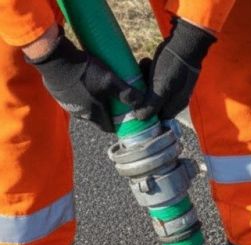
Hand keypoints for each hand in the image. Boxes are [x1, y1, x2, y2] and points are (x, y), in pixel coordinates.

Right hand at [26, 28, 145, 132]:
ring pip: (84, 108)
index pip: (108, 127)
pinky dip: (79, 94)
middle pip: (96, 117)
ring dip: (91, 102)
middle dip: (105, 111)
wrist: (53, 57)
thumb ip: (126, 92)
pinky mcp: (57, 94)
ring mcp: (66, 104)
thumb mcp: (110, 80)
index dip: (117, 123)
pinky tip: (83, 82)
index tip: (123, 116)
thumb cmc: (83, 71)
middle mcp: (79, 114)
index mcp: (93, 115)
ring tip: (98, 89)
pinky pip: (72, 98)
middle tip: (113, 100)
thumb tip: (142, 103)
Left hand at [136, 18, 215, 120]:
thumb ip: (152, 105)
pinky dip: (148, 71)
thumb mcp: (161, 87)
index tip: (135, 103)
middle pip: (154, 104)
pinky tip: (147, 61)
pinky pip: (155, 78)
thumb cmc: (174, 67)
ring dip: (144, 80)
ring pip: (152, 90)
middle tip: (139, 81)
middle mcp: (174, 99)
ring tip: (143, 67)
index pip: (158, 118)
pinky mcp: (169, 75)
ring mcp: (172, 87)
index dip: (146, 113)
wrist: (186, 43)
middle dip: (144, 93)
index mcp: (174, 105)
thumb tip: (140, 118)